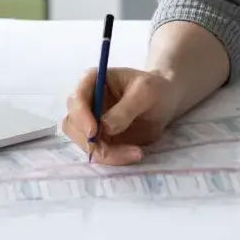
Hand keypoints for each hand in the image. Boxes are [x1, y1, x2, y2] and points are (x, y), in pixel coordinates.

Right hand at [61, 66, 179, 164]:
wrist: (166, 101)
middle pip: (73, 125)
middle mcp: (86, 102)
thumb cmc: (155, 88)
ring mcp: (91, 122)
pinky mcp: (100, 139)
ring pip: (84, 143)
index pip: (76, 99)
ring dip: (105, 153)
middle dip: (91, 141)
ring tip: (135, 152)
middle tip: (114, 150)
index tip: (94, 132)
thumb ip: (126, 108)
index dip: (81, 116)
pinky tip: (135, 154)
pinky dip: (114, 158)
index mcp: (92, 81)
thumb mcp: (145, 91)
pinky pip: (98, 152)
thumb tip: (105, 127)